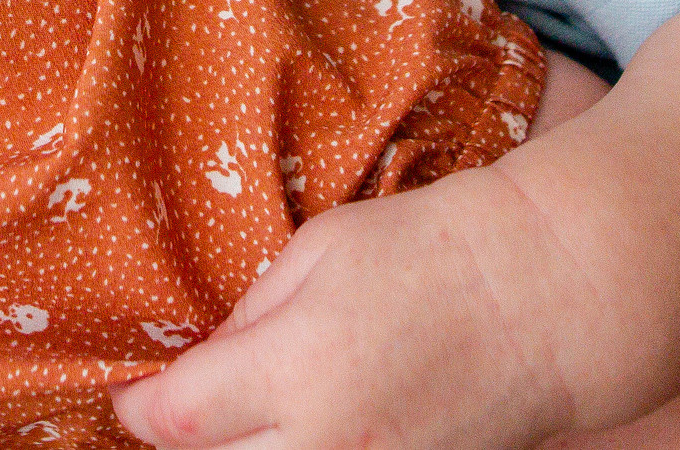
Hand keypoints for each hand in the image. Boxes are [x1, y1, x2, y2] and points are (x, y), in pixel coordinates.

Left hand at [110, 167, 575, 449]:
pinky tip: (302, 434)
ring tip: (247, 421)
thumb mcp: (322, 248)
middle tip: (192, 406)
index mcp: (299, 366)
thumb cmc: (431, 251)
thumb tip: (203, 362)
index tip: (133, 389)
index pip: (177, 420)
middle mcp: (330, 443)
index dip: (137, 407)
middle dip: (191, 442)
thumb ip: (251, 314)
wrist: (546, 295)